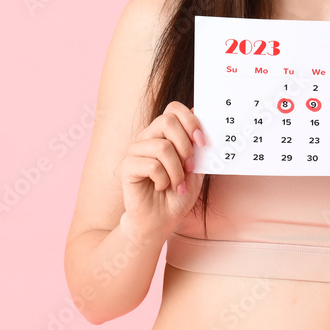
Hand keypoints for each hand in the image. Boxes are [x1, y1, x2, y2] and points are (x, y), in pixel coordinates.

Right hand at [116, 101, 205, 236]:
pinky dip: (164, 180)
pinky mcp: (127, 166)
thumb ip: (198, 146)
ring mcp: (136, 150)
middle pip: (167, 121)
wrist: (161, 220)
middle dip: (185, 146)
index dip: (190, 121)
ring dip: (176, 170)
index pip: (174, 109)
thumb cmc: (178, 194)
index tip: (202, 142)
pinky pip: (152, 165)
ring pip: (162, 147)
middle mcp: (149, 137)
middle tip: (190, 167)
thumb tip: (201, 119)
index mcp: (164, 133)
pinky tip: (162, 187)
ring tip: (177, 184)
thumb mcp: (196, 169)